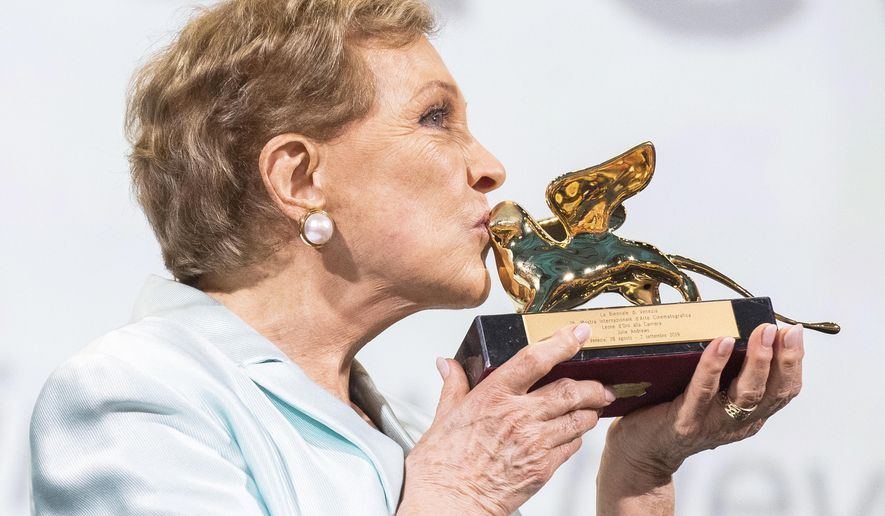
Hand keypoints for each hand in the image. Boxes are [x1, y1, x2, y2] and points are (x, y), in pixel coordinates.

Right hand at [398, 323, 614, 515]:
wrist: (448, 503)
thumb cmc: (442, 466)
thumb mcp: (443, 416)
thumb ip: (454, 385)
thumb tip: (449, 365)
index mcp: (493, 397)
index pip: (535, 360)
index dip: (561, 343)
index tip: (576, 334)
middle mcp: (518, 417)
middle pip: (570, 390)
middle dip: (592, 384)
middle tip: (600, 382)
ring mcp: (534, 443)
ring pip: (579, 418)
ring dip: (591, 410)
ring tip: (593, 406)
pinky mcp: (543, 468)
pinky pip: (573, 446)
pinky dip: (577, 436)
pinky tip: (571, 433)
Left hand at [597, 323, 804, 513]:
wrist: (640, 451)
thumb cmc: (672, 411)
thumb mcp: (708, 393)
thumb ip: (724, 371)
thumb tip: (731, 324)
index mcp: (749, 415)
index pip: (783, 391)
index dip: (793, 362)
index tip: (793, 332)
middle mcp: (737, 423)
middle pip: (772, 393)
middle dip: (783, 358)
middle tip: (782, 329)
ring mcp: (712, 424)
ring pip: (746, 394)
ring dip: (758, 361)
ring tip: (761, 332)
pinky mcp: (685, 423)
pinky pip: (703, 391)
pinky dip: (714, 366)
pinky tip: (721, 344)